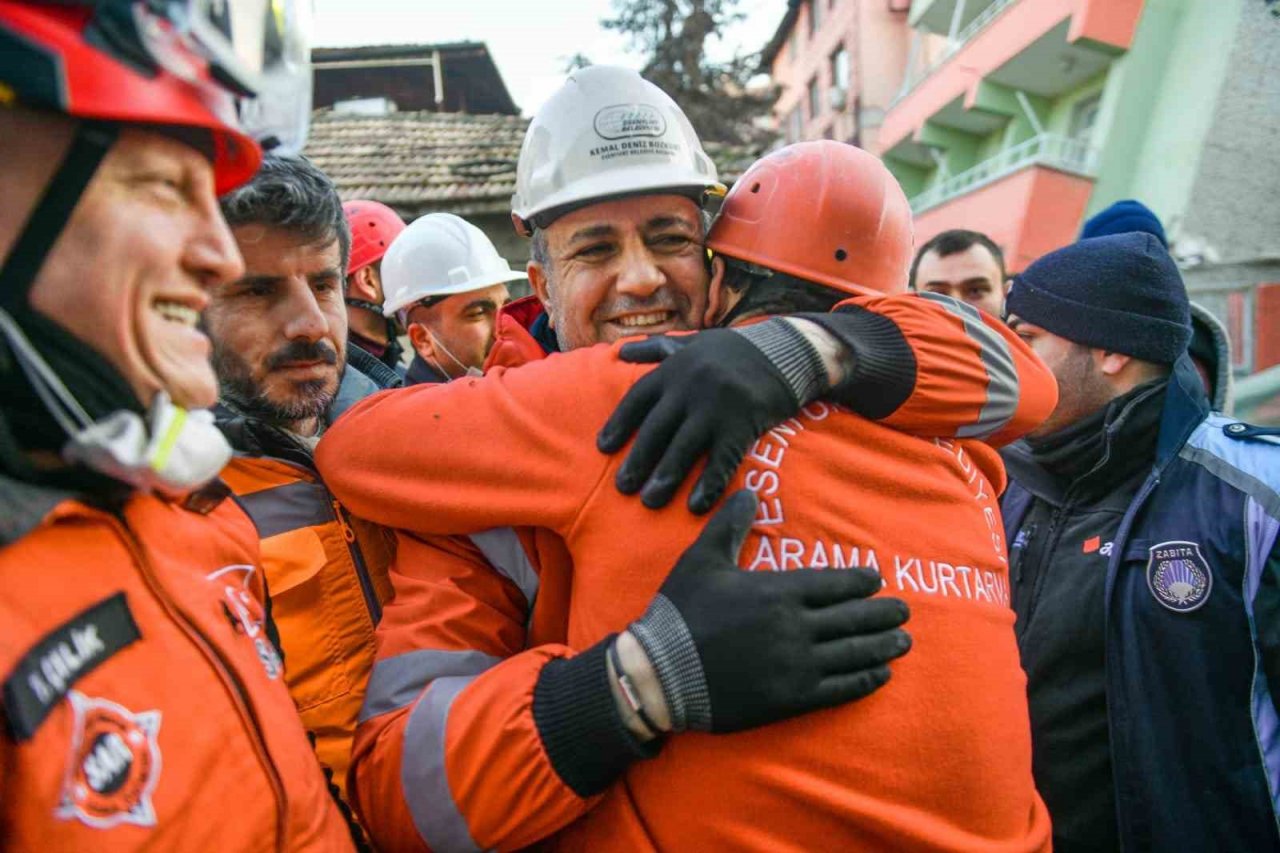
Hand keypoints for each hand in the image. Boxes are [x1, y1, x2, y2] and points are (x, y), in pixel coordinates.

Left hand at [598, 326, 808, 512]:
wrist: (786, 352)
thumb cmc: (734, 351)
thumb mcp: (693, 343)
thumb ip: (657, 348)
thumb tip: (621, 351)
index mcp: (675, 368)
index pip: (638, 399)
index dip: (619, 423)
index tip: (603, 447)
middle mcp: (690, 386)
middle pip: (656, 429)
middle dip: (638, 460)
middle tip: (623, 487)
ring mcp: (716, 406)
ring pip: (684, 447)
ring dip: (665, 477)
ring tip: (650, 502)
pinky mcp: (742, 423)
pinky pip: (721, 459)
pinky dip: (708, 483)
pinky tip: (696, 506)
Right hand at [628, 490, 910, 733]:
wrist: (662, 672)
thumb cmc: (681, 612)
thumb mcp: (701, 559)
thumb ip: (730, 524)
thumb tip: (749, 490)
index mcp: (779, 591)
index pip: (835, 584)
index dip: (862, 582)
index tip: (877, 581)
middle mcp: (796, 627)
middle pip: (853, 618)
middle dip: (883, 614)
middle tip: (904, 611)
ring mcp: (797, 664)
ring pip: (854, 653)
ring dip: (883, 646)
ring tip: (903, 641)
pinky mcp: (792, 698)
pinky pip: (840, 688)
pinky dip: (865, 680)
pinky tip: (880, 675)